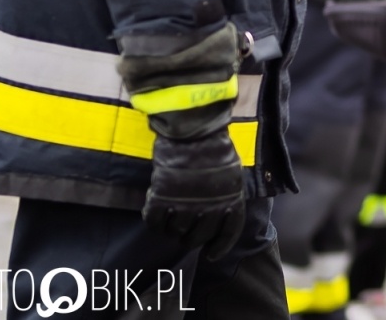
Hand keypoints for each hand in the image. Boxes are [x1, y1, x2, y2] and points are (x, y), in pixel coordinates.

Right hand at [144, 130, 245, 260]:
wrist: (193, 131)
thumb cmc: (214, 147)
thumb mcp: (231, 173)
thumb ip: (226, 196)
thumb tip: (220, 215)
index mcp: (231, 200)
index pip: (228, 234)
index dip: (219, 247)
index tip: (210, 254)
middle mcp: (209, 208)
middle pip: (198, 238)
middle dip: (190, 239)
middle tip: (184, 232)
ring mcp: (185, 206)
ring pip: (175, 233)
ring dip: (171, 227)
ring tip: (171, 214)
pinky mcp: (162, 199)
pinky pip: (154, 222)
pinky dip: (153, 220)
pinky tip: (154, 210)